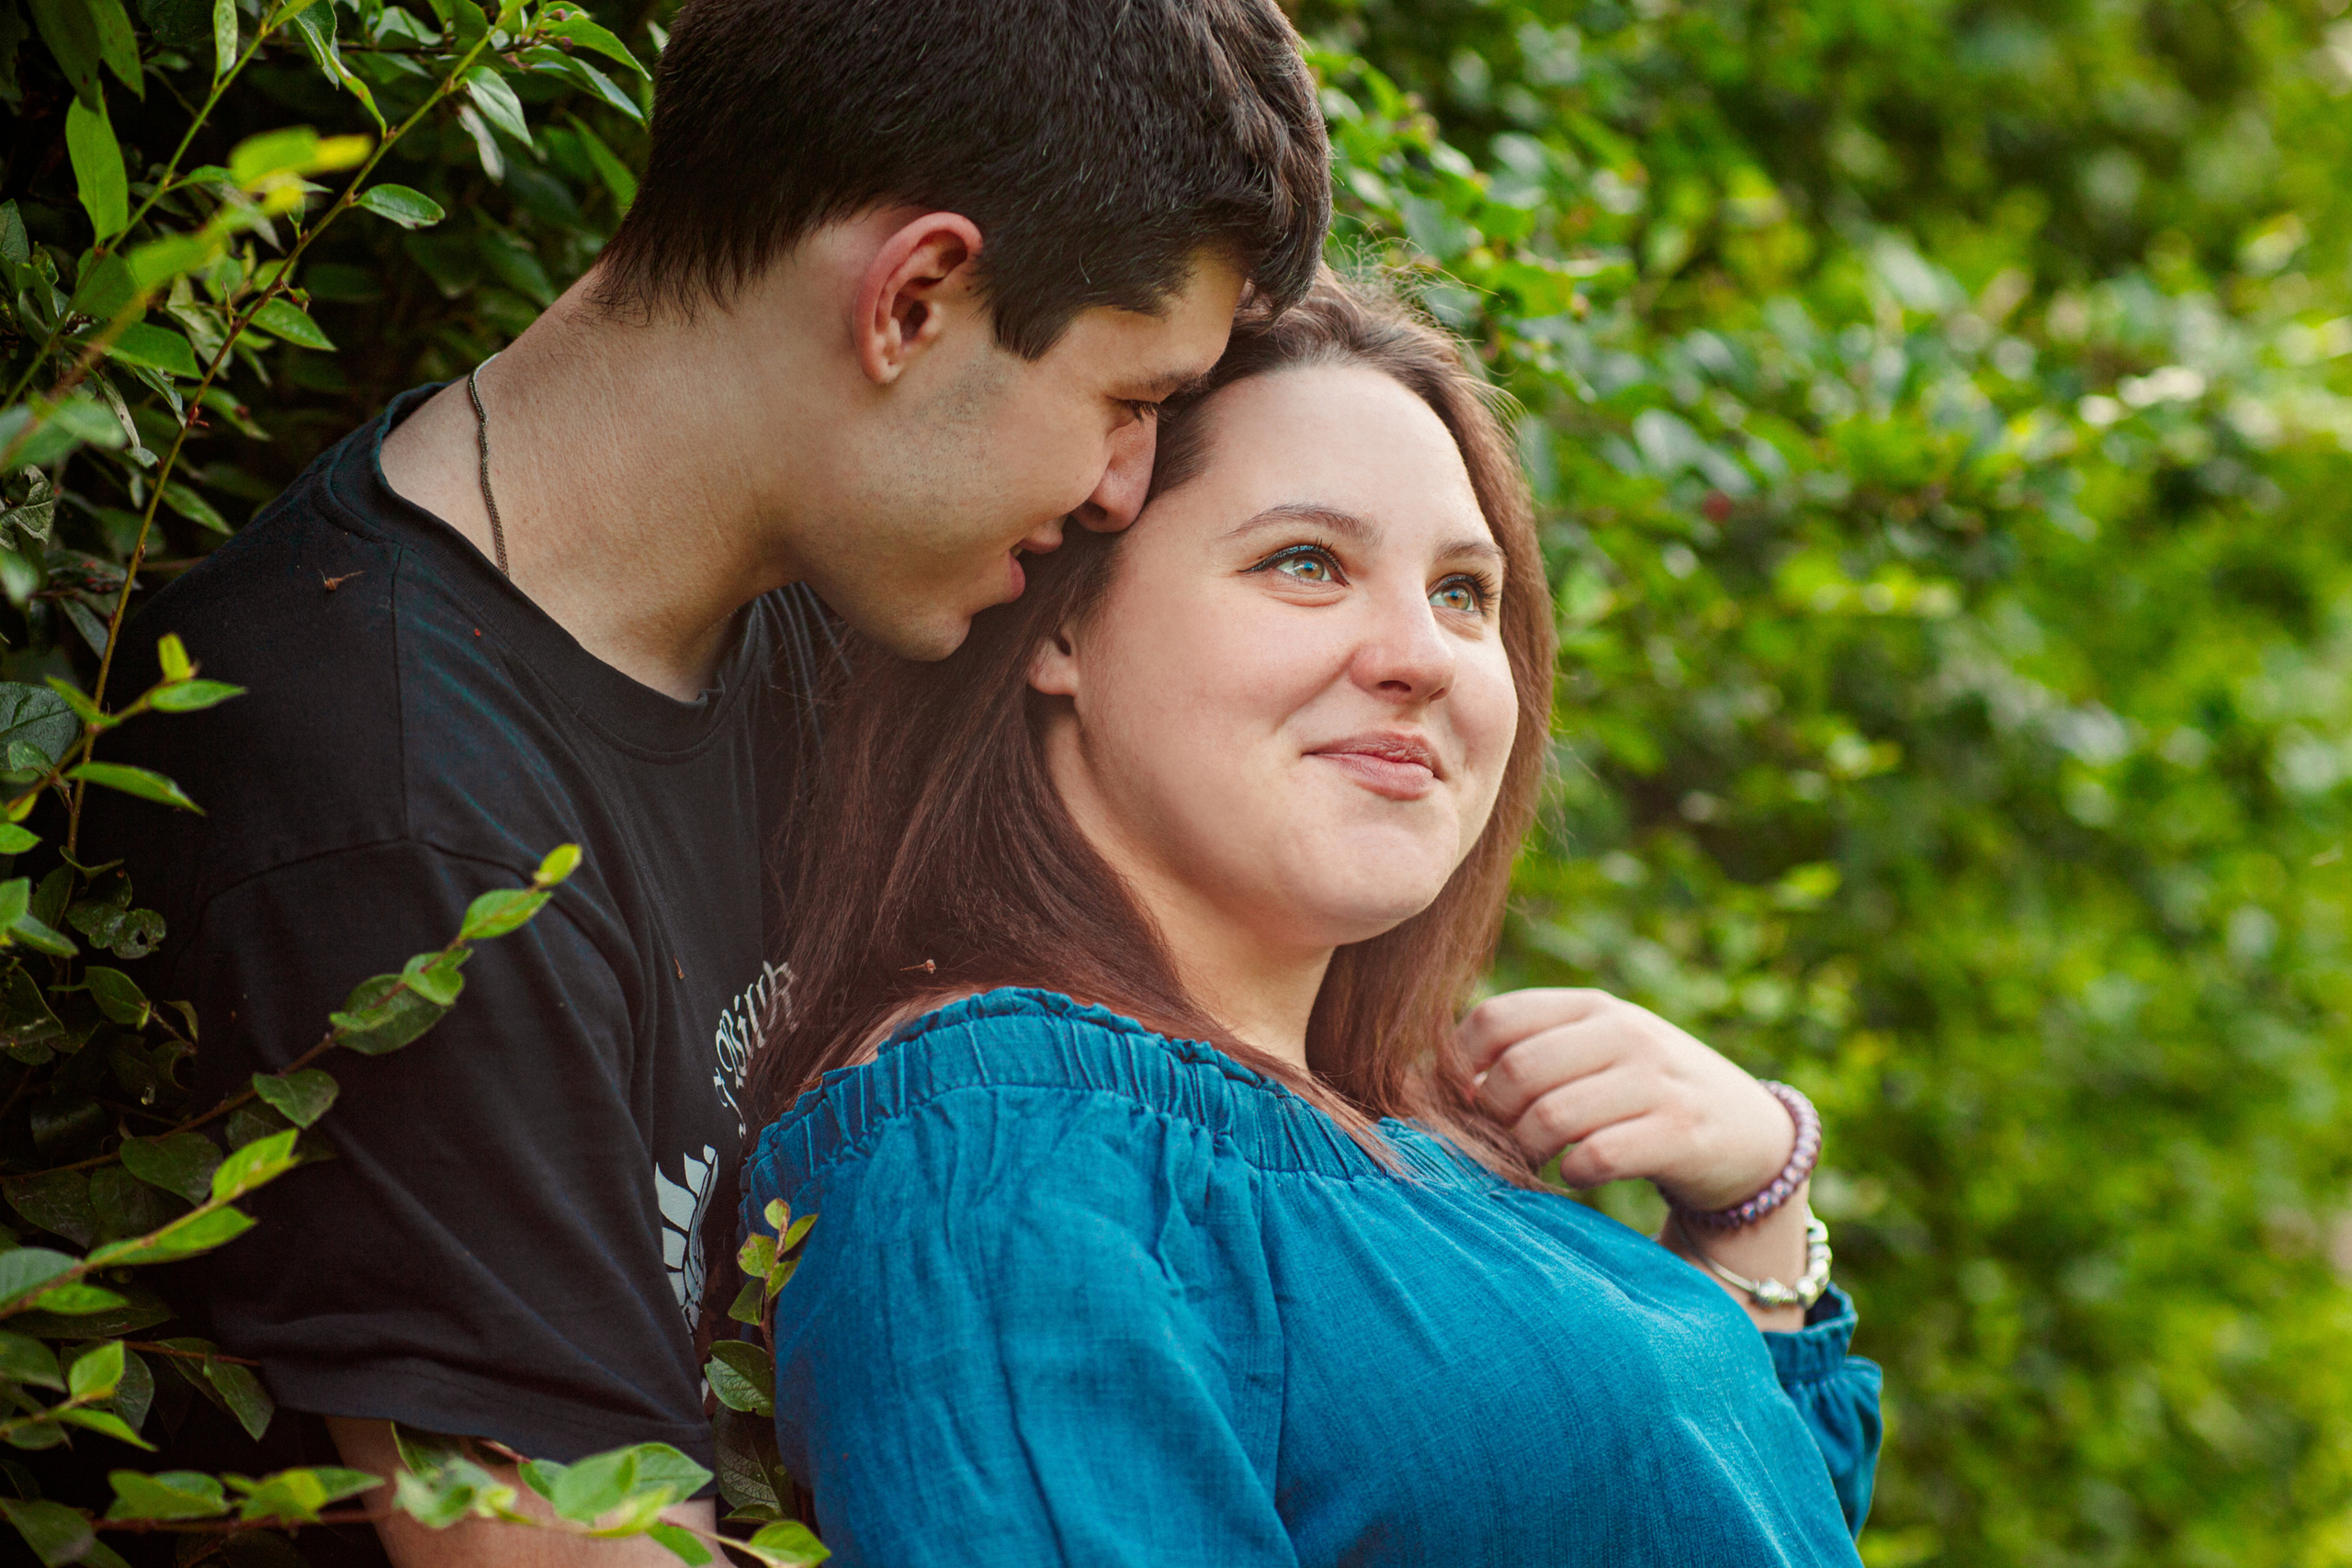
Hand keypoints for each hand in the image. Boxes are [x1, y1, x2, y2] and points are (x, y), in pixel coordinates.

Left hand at [1460, 987, 1794, 1210]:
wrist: (1750, 1132)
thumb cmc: (1645, 1094)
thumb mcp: (1596, 1052)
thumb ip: (1527, 1052)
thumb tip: (1423, 1080)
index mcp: (1591, 1006)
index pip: (1496, 1018)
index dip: (1459, 1065)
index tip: (1460, 1102)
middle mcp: (1624, 1032)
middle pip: (1515, 1072)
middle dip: (1490, 1118)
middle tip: (1495, 1143)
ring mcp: (1655, 1081)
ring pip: (1549, 1117)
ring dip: (1525, 1151)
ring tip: (1532, 1161)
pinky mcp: (1681, 1133)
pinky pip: (1596, 1157)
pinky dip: (1572, 1174)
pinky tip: (1577, 1174)